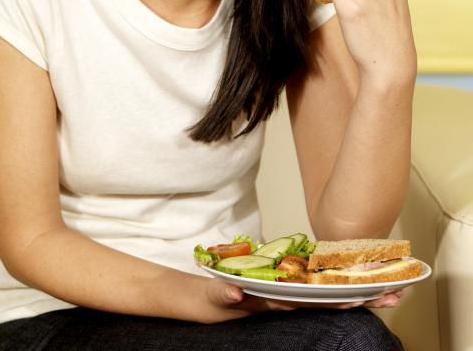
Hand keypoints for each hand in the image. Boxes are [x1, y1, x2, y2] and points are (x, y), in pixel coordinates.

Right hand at [194, 277, 403, 323]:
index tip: (359, 299)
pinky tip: (354, 285)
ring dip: (354, 295)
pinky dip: (333, 286)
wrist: (196, 302)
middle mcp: (282, 301)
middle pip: (324, 301)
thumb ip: (223, 295)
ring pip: (322, 296)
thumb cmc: (205, 301)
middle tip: (392, 296)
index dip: (333, 300)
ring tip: (386, 292)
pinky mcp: (279, 289)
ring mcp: (282, 295)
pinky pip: (310, 289)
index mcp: (269, 302)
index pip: (306, 303)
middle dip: (358, 299)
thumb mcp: (211, 299)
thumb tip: (237, 293)